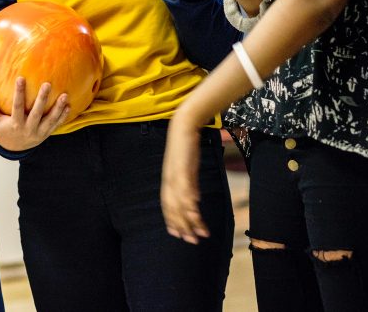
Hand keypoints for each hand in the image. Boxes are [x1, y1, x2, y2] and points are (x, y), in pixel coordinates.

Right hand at [0, 78, 69, 151]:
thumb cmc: (4, 130)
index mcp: (15, 124)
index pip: (17, 106)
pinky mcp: (46, 134)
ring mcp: (39, 133)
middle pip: (36, 113)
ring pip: (50, 120)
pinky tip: (68, 106)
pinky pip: (56, 125)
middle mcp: (28, 129)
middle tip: (47, 84)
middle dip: (42, 99)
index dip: (19, 93)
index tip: (20, 78)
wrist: (14, 148)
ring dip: (58, 108)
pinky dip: (63, 117)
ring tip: (64, 95)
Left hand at [161, 109, 208, 243]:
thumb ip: (190, 184)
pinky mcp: (182, 168)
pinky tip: (196, 210)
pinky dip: (190, 200)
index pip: (168, 208)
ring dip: (190, 220)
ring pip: (181, 203)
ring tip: (199, 232)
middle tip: (192, 241)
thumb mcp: (186, 168)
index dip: (173, 222)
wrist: (183, 126)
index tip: (179, 236)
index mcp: (168, 182)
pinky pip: (186, 188)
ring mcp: (175, 176)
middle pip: (174, 210)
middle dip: (183, 227)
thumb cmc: (185, 147)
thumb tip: (195, 199)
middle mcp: (169, 182)